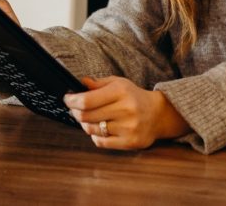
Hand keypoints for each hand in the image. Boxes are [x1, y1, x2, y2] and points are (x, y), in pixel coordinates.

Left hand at [64, 76, 191, 149]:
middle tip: (74, 109)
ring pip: (91, 130)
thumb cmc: (134, 97)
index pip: (87, 100)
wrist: (158, 114)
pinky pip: (101, 142)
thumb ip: (98, 83)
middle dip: (75, 112)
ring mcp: (128, 127)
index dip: (72, 101)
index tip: (67, 99)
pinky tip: (100, 129)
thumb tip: (81, 83)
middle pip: (86, 116)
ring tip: (89, 119)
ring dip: (85, 124)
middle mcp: (125, 109)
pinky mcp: (130, 142)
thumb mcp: (119, 83)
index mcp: (121, 91)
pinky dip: (95, 136)